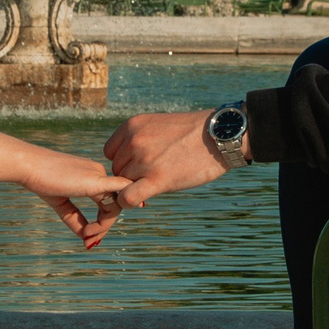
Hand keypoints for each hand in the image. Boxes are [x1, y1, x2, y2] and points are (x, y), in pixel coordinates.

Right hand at [18, 153, 134, 249]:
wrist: (29, 165)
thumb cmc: (40, 179)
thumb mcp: (60, 202)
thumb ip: (74, 218)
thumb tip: (85, 236)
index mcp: (92, 176)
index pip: (107, 203)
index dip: (101, 223)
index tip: (86, 237)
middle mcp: (99, 173)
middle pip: (113, 206)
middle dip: (103, 228)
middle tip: (88, 241)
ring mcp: (99, 175)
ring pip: (115, 206)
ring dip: (103, 226)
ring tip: (86, 235)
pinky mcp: (96, 181)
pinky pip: (120, 192)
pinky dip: (114, 213)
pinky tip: (99, 230)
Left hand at [102, 110, 225, 208]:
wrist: (218, 136)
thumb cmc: (191, 133)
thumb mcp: (158, 126)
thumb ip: (138, 140)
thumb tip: (124, 166)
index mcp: (132, 125)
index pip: (110, 152)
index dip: (123, 161)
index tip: (139, 165)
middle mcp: (135, 141)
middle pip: (117, 169)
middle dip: (131, 175)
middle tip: (153, 175)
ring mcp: (145, 160)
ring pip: (122, 183)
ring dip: (136, 187)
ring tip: (157, 182)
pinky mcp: (158, 179)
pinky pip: (128, 198)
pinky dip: (129, 203)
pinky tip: (142, 200)